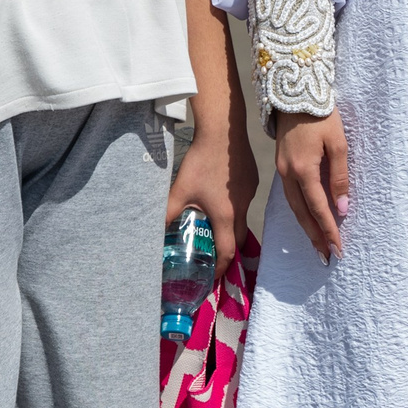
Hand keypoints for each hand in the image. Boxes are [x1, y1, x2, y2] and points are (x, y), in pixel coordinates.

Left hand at [167, 106, 259, 286]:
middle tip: (212, 255)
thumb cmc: (201, 162)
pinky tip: (220, 194)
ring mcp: (250, 193)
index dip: (221, 268)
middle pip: (238, 239)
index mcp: (225, 215)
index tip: (213, 276)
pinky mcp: (252, 180)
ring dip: (230, 225)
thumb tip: (154, 231)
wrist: (223, 131)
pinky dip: (234, 205)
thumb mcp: (179, 190)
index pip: (227, 252)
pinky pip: (245, 200)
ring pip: (242, 217)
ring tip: (214, 222)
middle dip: (227, 250)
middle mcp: (242, 208)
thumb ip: (167, 213)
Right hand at [274, 109, 349, 262]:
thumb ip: (340, 176)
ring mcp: (282, 170)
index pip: (318, 208)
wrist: (295, 92)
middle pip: (302, 213)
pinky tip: (306, 219)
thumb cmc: (321, 115)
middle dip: (315, 236)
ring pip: (293, 207)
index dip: (328, 230)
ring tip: (318, 245)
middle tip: (326, 257)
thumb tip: (342, 207)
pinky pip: (289, 196)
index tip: (337, 248)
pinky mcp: (281, 165)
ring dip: (306, 228)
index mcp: (303, 169)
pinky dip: (299, 212)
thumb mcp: (338, 143)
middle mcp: (288, 174)